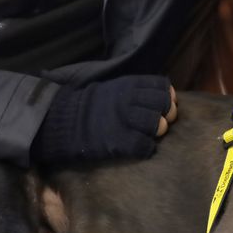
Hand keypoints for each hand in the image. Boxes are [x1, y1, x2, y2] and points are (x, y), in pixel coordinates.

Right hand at [31, 75, 177, 163]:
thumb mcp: (116, 88)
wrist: (66, 120)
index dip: (167, 97)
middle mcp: (132, 100)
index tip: (162, 105)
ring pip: (159, 126)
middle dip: (167, 114)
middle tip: (160, 122)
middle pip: (165, 105)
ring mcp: (127, 120)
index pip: (162, 87)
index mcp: (130, 84)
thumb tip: (162, 94)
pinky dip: (146, 148)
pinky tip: (140, 147)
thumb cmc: (92, 105)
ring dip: (157, 132)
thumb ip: (137, 90)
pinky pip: (146, 146)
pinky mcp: (121, 141)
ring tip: (148, 135)